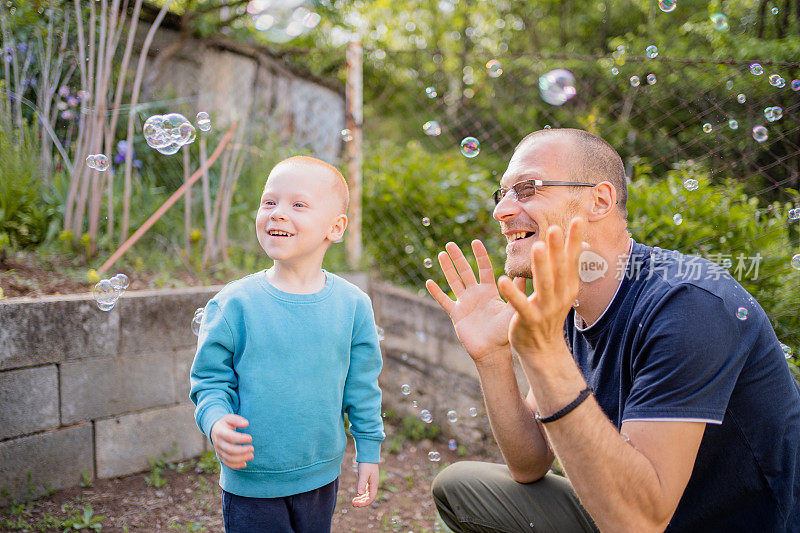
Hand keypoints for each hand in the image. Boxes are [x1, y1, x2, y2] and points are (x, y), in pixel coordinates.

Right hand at [210, 414, 253, 469]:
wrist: (214, 430)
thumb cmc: (225, 423)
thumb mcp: (230, 418)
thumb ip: (237, 420)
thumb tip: (246, 423)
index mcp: (220, 432)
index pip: (230, 437)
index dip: (241, 439)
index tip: (251, 438)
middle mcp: (218, 443)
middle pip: (229, 450)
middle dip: (242, 451)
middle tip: (252, 448)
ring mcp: (219, 451)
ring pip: (229, 458)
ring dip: (241, 459)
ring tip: (252, 455)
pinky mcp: (221, 456)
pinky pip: (227, 463)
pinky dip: (236, 466)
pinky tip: (245, 464)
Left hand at [351, 462, 378, 506]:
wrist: (368, 455)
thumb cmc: (366, 464)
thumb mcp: (363, 474)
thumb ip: (361, 483)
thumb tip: (360, 493)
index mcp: (374, 484)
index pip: (371, 498)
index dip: (364, 503)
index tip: (357, 505)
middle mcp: (373, 485)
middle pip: (369, 497)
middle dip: (362, 502)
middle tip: (353, 504)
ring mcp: (371, 483)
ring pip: (367, 494)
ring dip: (361, 499)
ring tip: (354, 502)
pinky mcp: (368, 480)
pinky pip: (366, 491)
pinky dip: (362, 494)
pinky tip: (357, 495)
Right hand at [426, 240, 526, 362]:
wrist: (493, 352)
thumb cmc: (505, 332)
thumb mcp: (514, 308)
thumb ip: (518, 291)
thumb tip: (530, 273)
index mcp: (489, 291)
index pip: (484, 268)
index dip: (480, 255)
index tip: (475, 242)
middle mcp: (476, 294)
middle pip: (465, 271)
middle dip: (458, 257)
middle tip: (451, 244)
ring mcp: (464, 303)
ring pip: (453, 282)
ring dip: (447, 269)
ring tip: (441, 254)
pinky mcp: (456, 314)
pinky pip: (444, 301)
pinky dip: (436, 292)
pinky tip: (429, 282)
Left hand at [497, 219, 584, 358]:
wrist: (543, 349)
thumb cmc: (549, 314)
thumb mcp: (561, 291)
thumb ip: (564, 269)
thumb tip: (574, 244)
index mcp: (567, 286)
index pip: (572, 260)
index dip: (575, 240)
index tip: (577, 219)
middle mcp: (560, 296)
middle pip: (559, 269)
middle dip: (557, 248)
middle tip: (554, 228)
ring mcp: (545, 308)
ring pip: (543, 284)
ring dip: (540, 265)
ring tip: (536, 247)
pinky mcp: (529, 319)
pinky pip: (519, 304)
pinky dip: (512, 293)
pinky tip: (502, 280)